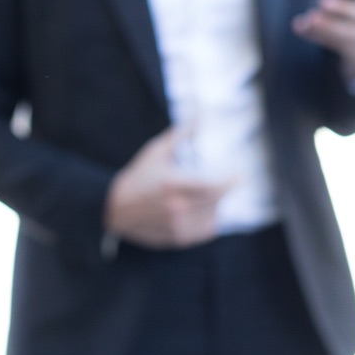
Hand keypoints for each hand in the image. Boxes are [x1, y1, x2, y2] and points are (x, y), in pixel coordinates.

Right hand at [103, 127, 237, 248]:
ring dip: (216, 203)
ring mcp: (177, 226)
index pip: (211, 186)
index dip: (229, 182)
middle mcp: (175, 207)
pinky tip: (200, 208)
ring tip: (203, 194)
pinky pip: (207, 229)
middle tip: (230, 181)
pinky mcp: (178, 239)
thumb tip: (202, 116)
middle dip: (225, 189)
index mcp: (171, 185)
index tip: (240, 174)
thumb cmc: (139, 177)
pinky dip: (209, 218)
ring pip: (214, 215)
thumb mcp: (156, 152)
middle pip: (216, 200)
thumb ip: (181, 135)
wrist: (114, 209)